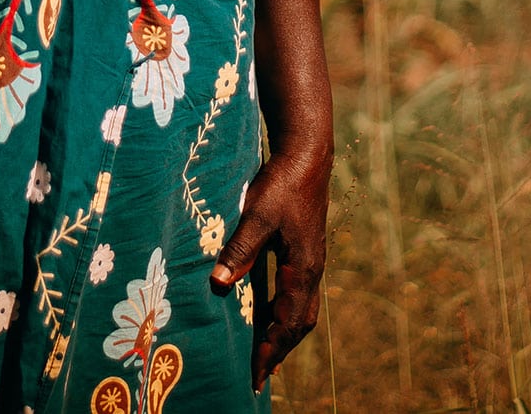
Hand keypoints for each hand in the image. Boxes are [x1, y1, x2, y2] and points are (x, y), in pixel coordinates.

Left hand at [210, 147, 330, 391]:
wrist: (307, 157)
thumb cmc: (282, 184)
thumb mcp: (257, 214)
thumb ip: (240, 249)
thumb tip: (218, 284)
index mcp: (302, 267)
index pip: (288, 321)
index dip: (272, 348)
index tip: (257, 373)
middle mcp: (312, 270)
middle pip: (300, 323)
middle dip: (281, 350)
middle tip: (261, 373)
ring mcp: (312, 261)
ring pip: (303, 311)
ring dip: (286, 334)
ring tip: (267, 353)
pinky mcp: (307, 251)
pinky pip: (301, 294)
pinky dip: (288, 314)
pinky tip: (273, 313)